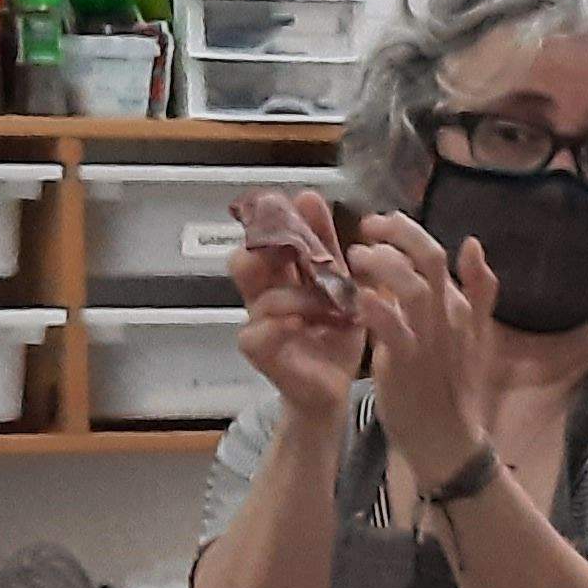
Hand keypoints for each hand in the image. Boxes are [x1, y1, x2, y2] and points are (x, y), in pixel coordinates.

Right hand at [227, 198, 371, 428]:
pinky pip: (254, 333)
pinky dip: (275, 326)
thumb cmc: (334, 336)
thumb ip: (330, 251)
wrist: (335, 388)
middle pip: (246, 260)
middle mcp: (265, 296)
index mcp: (284, 277)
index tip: (303, 199)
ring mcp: (259, 323)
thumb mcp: (341, 289)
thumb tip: (316, 200)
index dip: (284, 218)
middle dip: (263, 246)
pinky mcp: (260, 352)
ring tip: (319, 304)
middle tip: (287, 239)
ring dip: (292, 294)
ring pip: (258, 295)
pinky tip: (297, 324)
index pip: (274, 240)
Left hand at [342, 212, 492, 481]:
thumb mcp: (471, 334)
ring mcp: (430, 340)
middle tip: (365, 228)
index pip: (437, 252)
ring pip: (414, 287)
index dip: (407, 230)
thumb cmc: (450, 386)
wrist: (447, 439)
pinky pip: (394, 328)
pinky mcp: (408, 364)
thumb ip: (477, 290)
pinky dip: (376, 306)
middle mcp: (449, 317)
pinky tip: (358, 295)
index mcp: (461, 307)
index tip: (379, 224)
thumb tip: (472, 243)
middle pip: (429, 259)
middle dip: (395, 235)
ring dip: (382, 264)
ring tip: (356, 258)